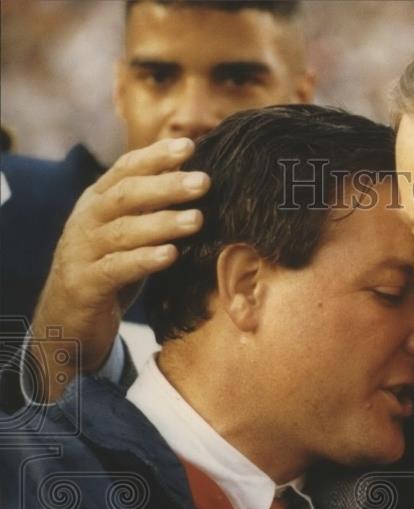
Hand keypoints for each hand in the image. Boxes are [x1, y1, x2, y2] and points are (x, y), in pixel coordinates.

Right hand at [28, 137, 209, 401]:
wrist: (68, 317)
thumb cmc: (111, 266)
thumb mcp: (129, 231)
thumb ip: (153, 206)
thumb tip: (199, 177)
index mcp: (98, 201)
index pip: (125, 169)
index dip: (156, 156)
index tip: (190, 146)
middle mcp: (87, 220)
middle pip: (126, 196)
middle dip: (166, 186)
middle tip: (205, 181)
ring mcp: (82, 252)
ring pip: (122, 231)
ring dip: (162, 224)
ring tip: (198, 219)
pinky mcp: (85, 285)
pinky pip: (116, 269)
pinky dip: (143, 260)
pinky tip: (170, 255)